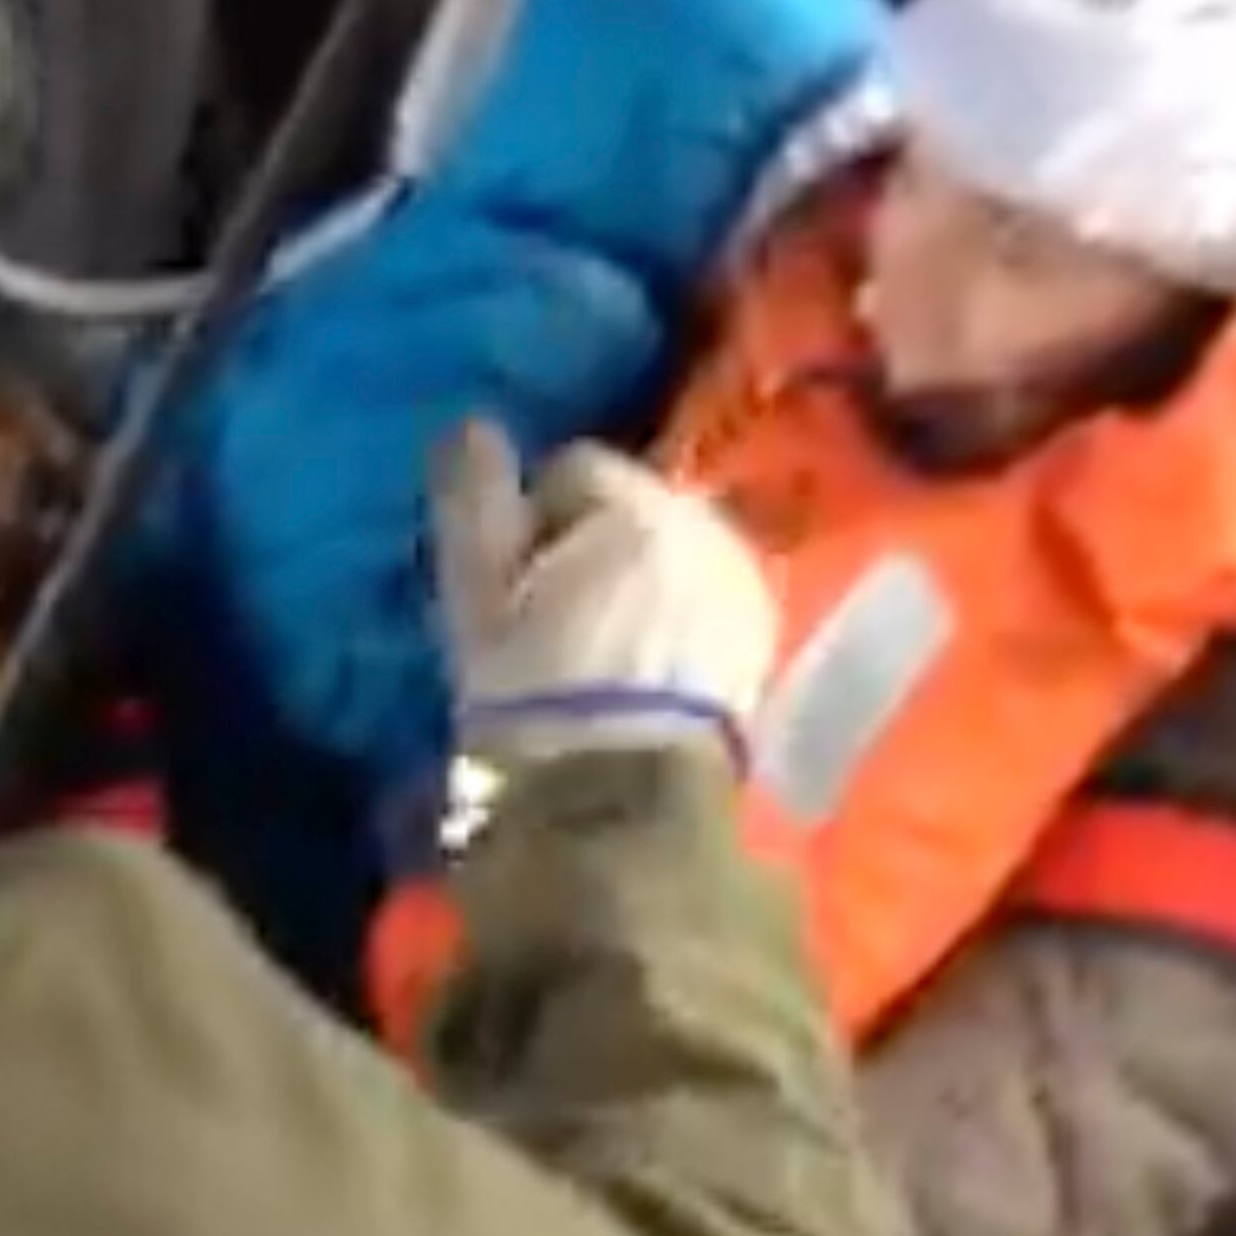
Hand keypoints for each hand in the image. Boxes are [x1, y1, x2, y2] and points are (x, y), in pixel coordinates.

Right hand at [428, 422, 778, 765]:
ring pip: (672, 552)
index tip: (511, 587)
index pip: (571, 468)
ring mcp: (746, 584)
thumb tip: (472, 426)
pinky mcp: (763, 641)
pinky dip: (678, 617)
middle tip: (550, 622)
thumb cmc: (538, 699)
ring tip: (598, 652)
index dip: (528, 522)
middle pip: (631, 507)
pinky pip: (706, 598)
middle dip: (591, 546)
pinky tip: (647, 674)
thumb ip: (474, 503)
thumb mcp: (479, 600)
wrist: (623, 809)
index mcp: (640, 507)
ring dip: (638, 579)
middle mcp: (709, 527)